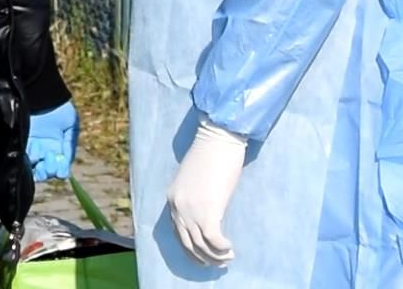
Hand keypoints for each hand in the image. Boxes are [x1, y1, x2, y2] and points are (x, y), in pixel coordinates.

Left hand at [25, 102, 78, 181]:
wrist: (42, 93)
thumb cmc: (59, 107)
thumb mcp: (71, 125)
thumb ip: (70, 145)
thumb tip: (66, 164)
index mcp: (58, 148)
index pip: (59, 169)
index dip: (60, 171)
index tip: (60, 167)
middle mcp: (44, 151)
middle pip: (45, 172)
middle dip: (48, 172)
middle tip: (47, 162)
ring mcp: (31, 147)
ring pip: (33, 169)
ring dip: (37, 169)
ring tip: (40, 157)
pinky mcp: (19, 142)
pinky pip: (22, 158)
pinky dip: (25, 162)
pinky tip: (30, 156)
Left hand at [167, 119, 246, 267]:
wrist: (217, 139)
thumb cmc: (210, 154)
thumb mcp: (193, 178)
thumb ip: (193, 196)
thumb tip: (204, 210)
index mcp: (172, 198)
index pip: (177, 231)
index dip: (190, 247)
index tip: (202, 255)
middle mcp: (177, 207)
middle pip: (187, 242)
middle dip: (202, 257)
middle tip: (217, 263)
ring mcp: (191, 209)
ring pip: (200, 244)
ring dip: (215, 256)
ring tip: (227, 258)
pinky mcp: (208, 209)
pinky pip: (213, 238)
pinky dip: (221, 248)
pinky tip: (230, 249)